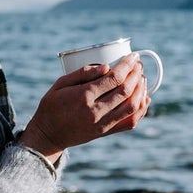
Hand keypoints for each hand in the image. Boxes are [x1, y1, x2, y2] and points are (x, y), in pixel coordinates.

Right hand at [21, 56, 151, 159]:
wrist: (48, 135)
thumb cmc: (51, 106)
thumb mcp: (60, 84)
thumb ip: (82, 73)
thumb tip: (106, 66)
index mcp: (83, 96)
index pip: (114, 78)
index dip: (127, 66)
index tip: (133, 57)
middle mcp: (95, 111)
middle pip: (126, 91)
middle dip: (136, 75)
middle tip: (138, 65)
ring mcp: (102, 124)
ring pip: (132, 107)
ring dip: (141, 90)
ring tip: (142, 78)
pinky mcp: (106, 133)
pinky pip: (130, 122)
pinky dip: (141, 110)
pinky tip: (145, 98)